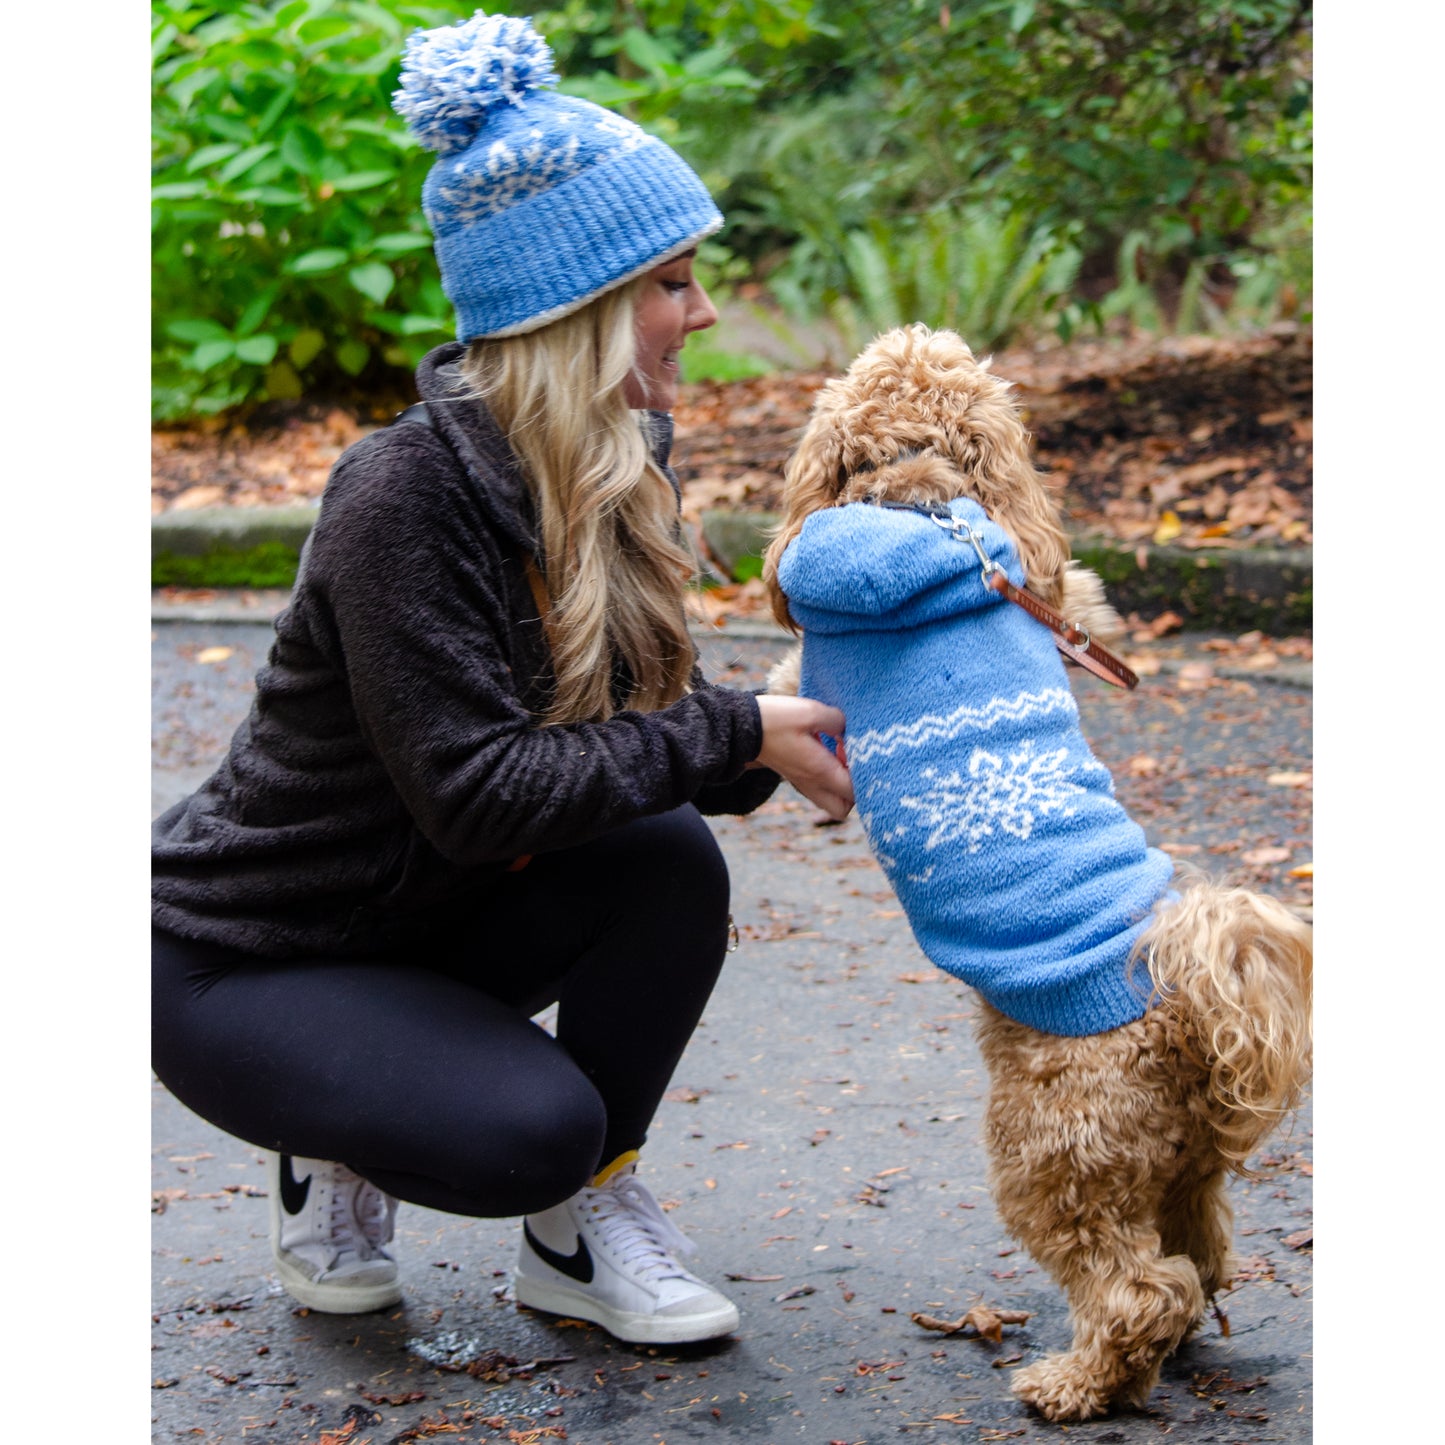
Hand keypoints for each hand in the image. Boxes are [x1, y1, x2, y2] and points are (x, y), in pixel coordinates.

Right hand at [753, 694, 853, 820]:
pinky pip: (819, 789)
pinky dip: (827, 779)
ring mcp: (802, 783)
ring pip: (831, 801)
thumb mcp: (810, 711)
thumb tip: (846, 728)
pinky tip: (824, 752)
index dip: (865, 774)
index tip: (855, 751)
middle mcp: (812, 784)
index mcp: (820, 771)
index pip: (855, 791)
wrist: (740, 728)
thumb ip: (837, 720)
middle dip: (855, 789)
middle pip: (844, 807)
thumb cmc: (775, 720)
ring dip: (841, 785)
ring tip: (838, 758)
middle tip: (850, 762)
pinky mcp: (794, 776)